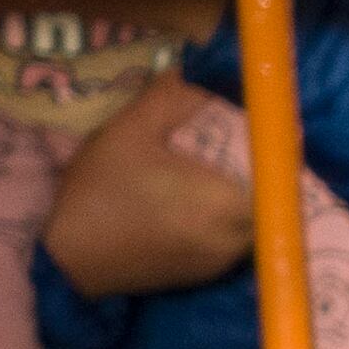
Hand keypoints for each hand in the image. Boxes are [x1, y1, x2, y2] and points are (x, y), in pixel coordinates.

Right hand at [42, 71, 254, 299]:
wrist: (69, 258)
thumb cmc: (101, 191)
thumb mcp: (127, 132)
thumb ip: (166, 98)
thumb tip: (189, 72)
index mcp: (229, 200)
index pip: (279, 175)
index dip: (272, 153)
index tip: (256, 135)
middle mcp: (238, 237)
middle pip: (268, 200)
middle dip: (254, 174)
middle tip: (226, 152)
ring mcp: (222, 262)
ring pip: (250, 223)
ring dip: (238, 200)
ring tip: (205, 178)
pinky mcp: (204, 276)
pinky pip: (230, 242)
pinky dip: (220, 223)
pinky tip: (186, 208)